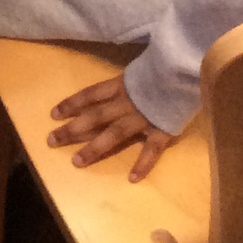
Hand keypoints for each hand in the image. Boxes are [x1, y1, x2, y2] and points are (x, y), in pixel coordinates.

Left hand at [47, 73, 175, 181]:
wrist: (191, 67)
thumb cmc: (168, 64)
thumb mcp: (144, 66)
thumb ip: (131, 78)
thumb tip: (120, 84)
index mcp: (122, 84)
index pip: (91, 94)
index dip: (72, 104)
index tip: (53, 114)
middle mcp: (127, 102)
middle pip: (95, 116)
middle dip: (72, 129)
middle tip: (51, 140)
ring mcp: (144, 117)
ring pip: (114, 134)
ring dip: (94, 148)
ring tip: (76, 162)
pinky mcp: (162, 129)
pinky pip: (151, 149)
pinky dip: (143, 164)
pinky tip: (132, 179)